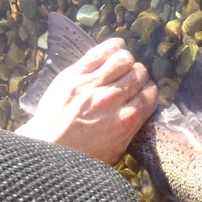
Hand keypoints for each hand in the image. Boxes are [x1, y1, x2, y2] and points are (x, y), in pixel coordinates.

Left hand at [16, 37, 158, 164]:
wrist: (51, 148)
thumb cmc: (84, 155)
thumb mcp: (117, 149)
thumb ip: (130, 127)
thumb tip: (138, 110)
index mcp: (127, 121)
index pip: (150, 95)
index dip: (150, 91)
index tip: (145, 92)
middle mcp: (113, 99)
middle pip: (138, 74)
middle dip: (140, 75)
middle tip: (134, 79)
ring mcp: (93, 84)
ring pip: (122, 60)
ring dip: (127, 60)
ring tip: (125, 63)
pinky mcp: (75, 74)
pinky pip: (98, 53)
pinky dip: (112, 46)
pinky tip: (117, 46)